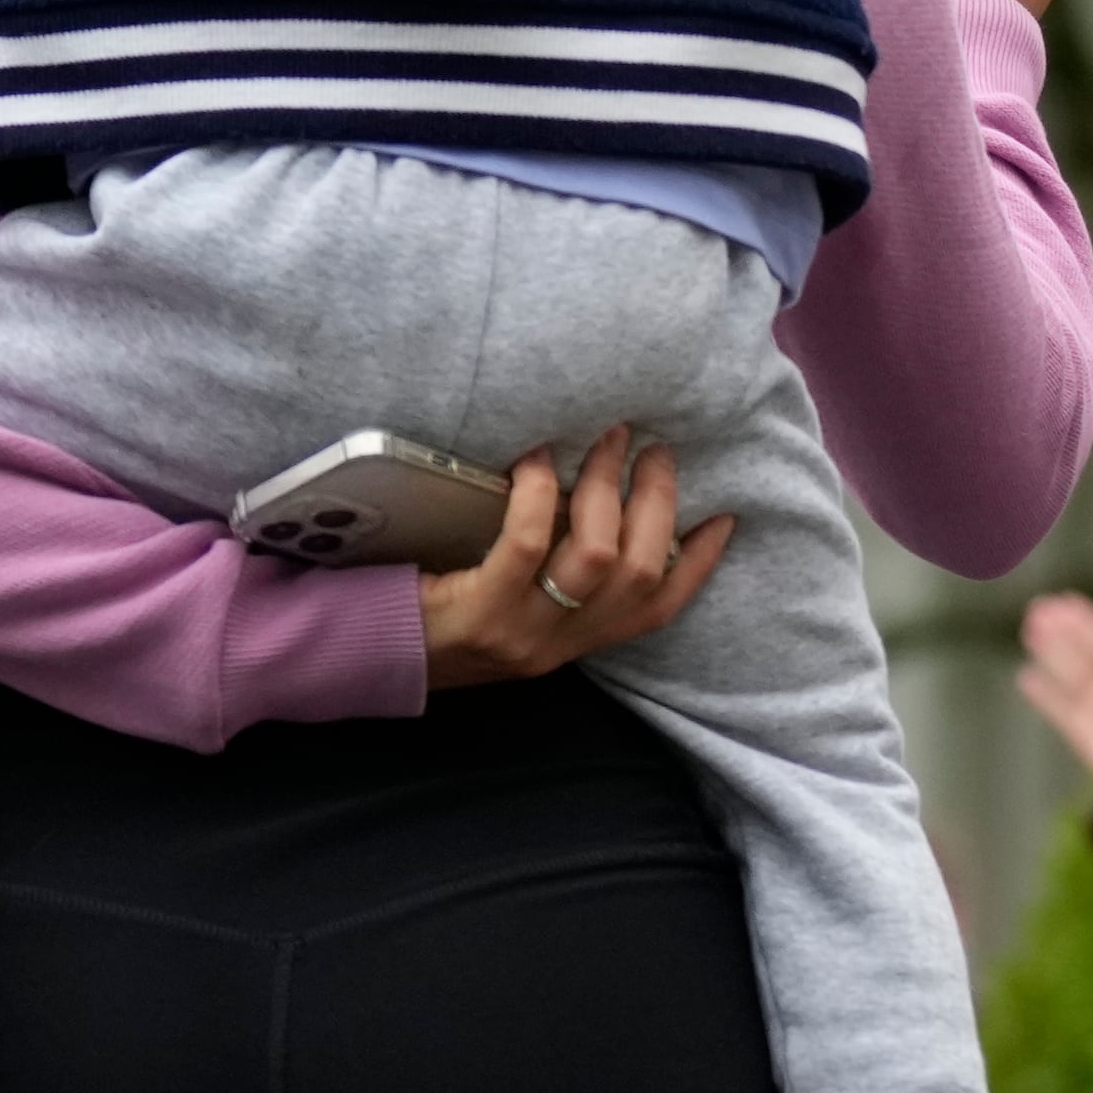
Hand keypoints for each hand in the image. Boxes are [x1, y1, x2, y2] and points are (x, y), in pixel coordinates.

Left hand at [420, 430, 734, 689]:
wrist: (368, 654)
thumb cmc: (438, 612)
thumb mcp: (515, 605)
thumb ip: (557, 569)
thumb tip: (598, 491)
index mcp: (575, 641)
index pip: (658, 609)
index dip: (698, 564)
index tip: (723, 515)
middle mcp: (558, 643)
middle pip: (639, 573)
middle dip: (656, 501)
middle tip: (651, 447)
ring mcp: (522, 631)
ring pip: (595, 556)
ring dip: (605, 487)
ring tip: (605, 439)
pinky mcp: (480, 612)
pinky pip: (527, 544)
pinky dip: (538, 494)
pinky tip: (536, 459)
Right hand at [1015, 593, 1092, 807]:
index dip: (1088, 624)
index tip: (1068, 601)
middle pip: (1083, 654)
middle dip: (1062, 632)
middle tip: (1039, 606)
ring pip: (1069, 676)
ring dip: (1050, 652)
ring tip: (1030, 627)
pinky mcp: (1087, 737)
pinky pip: (1061, 711)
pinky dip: (1045, 695)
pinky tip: (1027, 675)